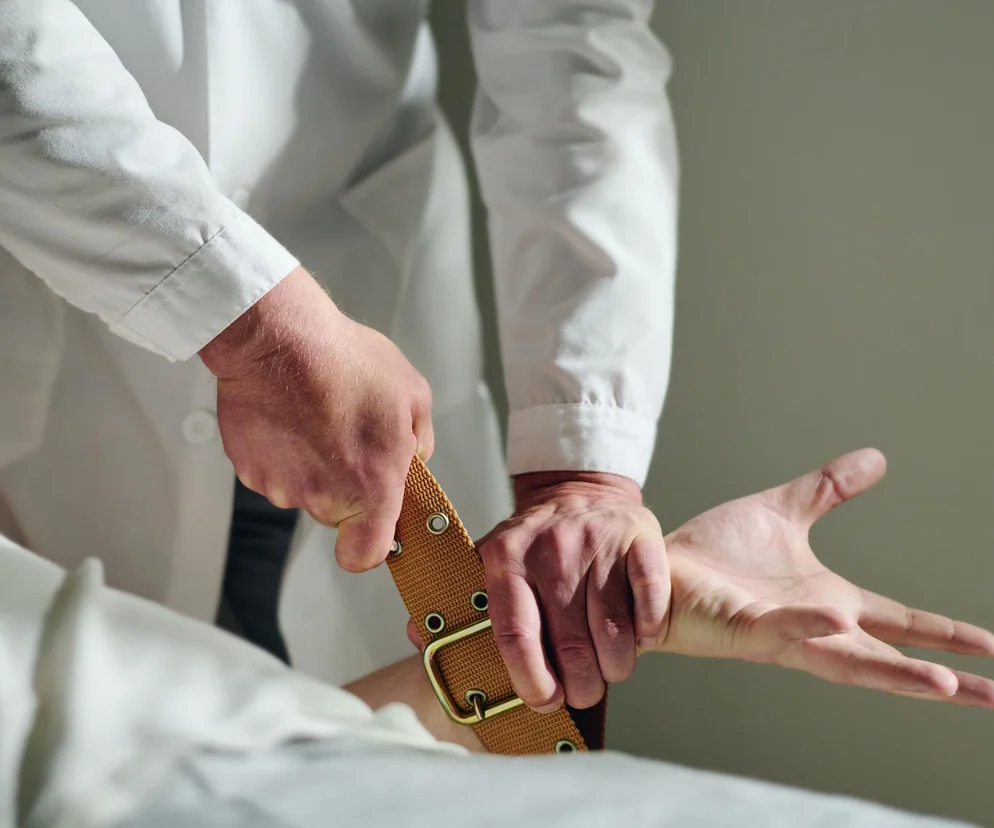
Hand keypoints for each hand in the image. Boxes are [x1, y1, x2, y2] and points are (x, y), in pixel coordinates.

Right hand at [199, 267, 432, 570]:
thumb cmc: (344, 363)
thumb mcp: (413, 396)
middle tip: (349, 437)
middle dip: (345, 483)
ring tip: (319, 414)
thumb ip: (419, 442)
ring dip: (311, 461)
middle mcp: (322, 497)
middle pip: (335, 513)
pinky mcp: (249, 467)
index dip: (369, 545)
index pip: (365, 555)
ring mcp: (281, 485)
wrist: (280, 341)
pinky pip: (272, 468)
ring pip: (302, 487)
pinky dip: (281, 447)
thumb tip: (413, 459)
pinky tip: (293, 412)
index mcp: (370, 489)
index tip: (376, 527)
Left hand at [472, 471, 668, 711]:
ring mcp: (597, 541)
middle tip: (581, 692)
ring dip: (615, 665)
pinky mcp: (638, 537)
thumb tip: (418, 635)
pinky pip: (649, 601)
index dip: (530, 679)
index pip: (513, 633)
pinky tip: (641, 636)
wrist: (579, 489)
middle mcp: (551, 548)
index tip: (543, 701)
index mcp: (505, 557)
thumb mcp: (490, 559)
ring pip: (612, 631)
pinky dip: (648, 630)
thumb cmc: (534, 542)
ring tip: (609, 669)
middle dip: (579, 685)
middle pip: (569, 644)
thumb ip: (460, 599)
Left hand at [654, 448, 993, 706]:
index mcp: (828, 600)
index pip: (901, 620)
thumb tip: (878, 458)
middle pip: (889, 659)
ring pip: (847, 661)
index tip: (992, 646)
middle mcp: (813, 626)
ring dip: (895, 674)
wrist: (657, 565)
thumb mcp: (784, 511)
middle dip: (943, 681)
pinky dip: (811, 626)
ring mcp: (781, 632)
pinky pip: (783, 629)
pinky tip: (841, 620)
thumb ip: (829, 489)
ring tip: (945, 685)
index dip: (945, 633)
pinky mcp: (744, 628)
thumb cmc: (714, 553)